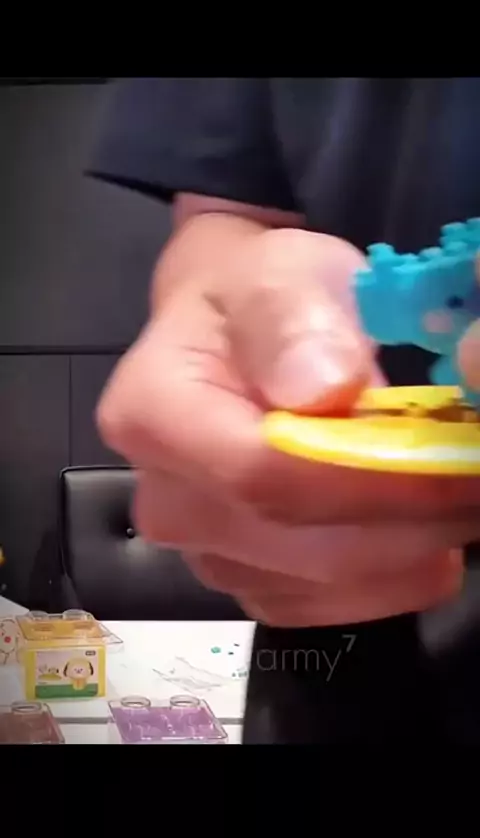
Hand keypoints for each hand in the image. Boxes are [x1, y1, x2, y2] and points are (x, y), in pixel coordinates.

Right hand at [98, 225, 479, 625]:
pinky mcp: (246, 581)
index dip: (369, 479)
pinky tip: (418, 532)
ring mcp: (205, 553)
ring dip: (408, 552)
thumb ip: (289, 321)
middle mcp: (167, 501)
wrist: (235, 333)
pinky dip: (388, 579)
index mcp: (154, 417)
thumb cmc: (255, 297)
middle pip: (300, 547)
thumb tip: (323, 388)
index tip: (454, 465)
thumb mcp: (274, 277)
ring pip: (323, 587)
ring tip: (455, 496)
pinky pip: (326, 608)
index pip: (263, 474)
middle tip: (474, 477)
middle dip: (409, 521)